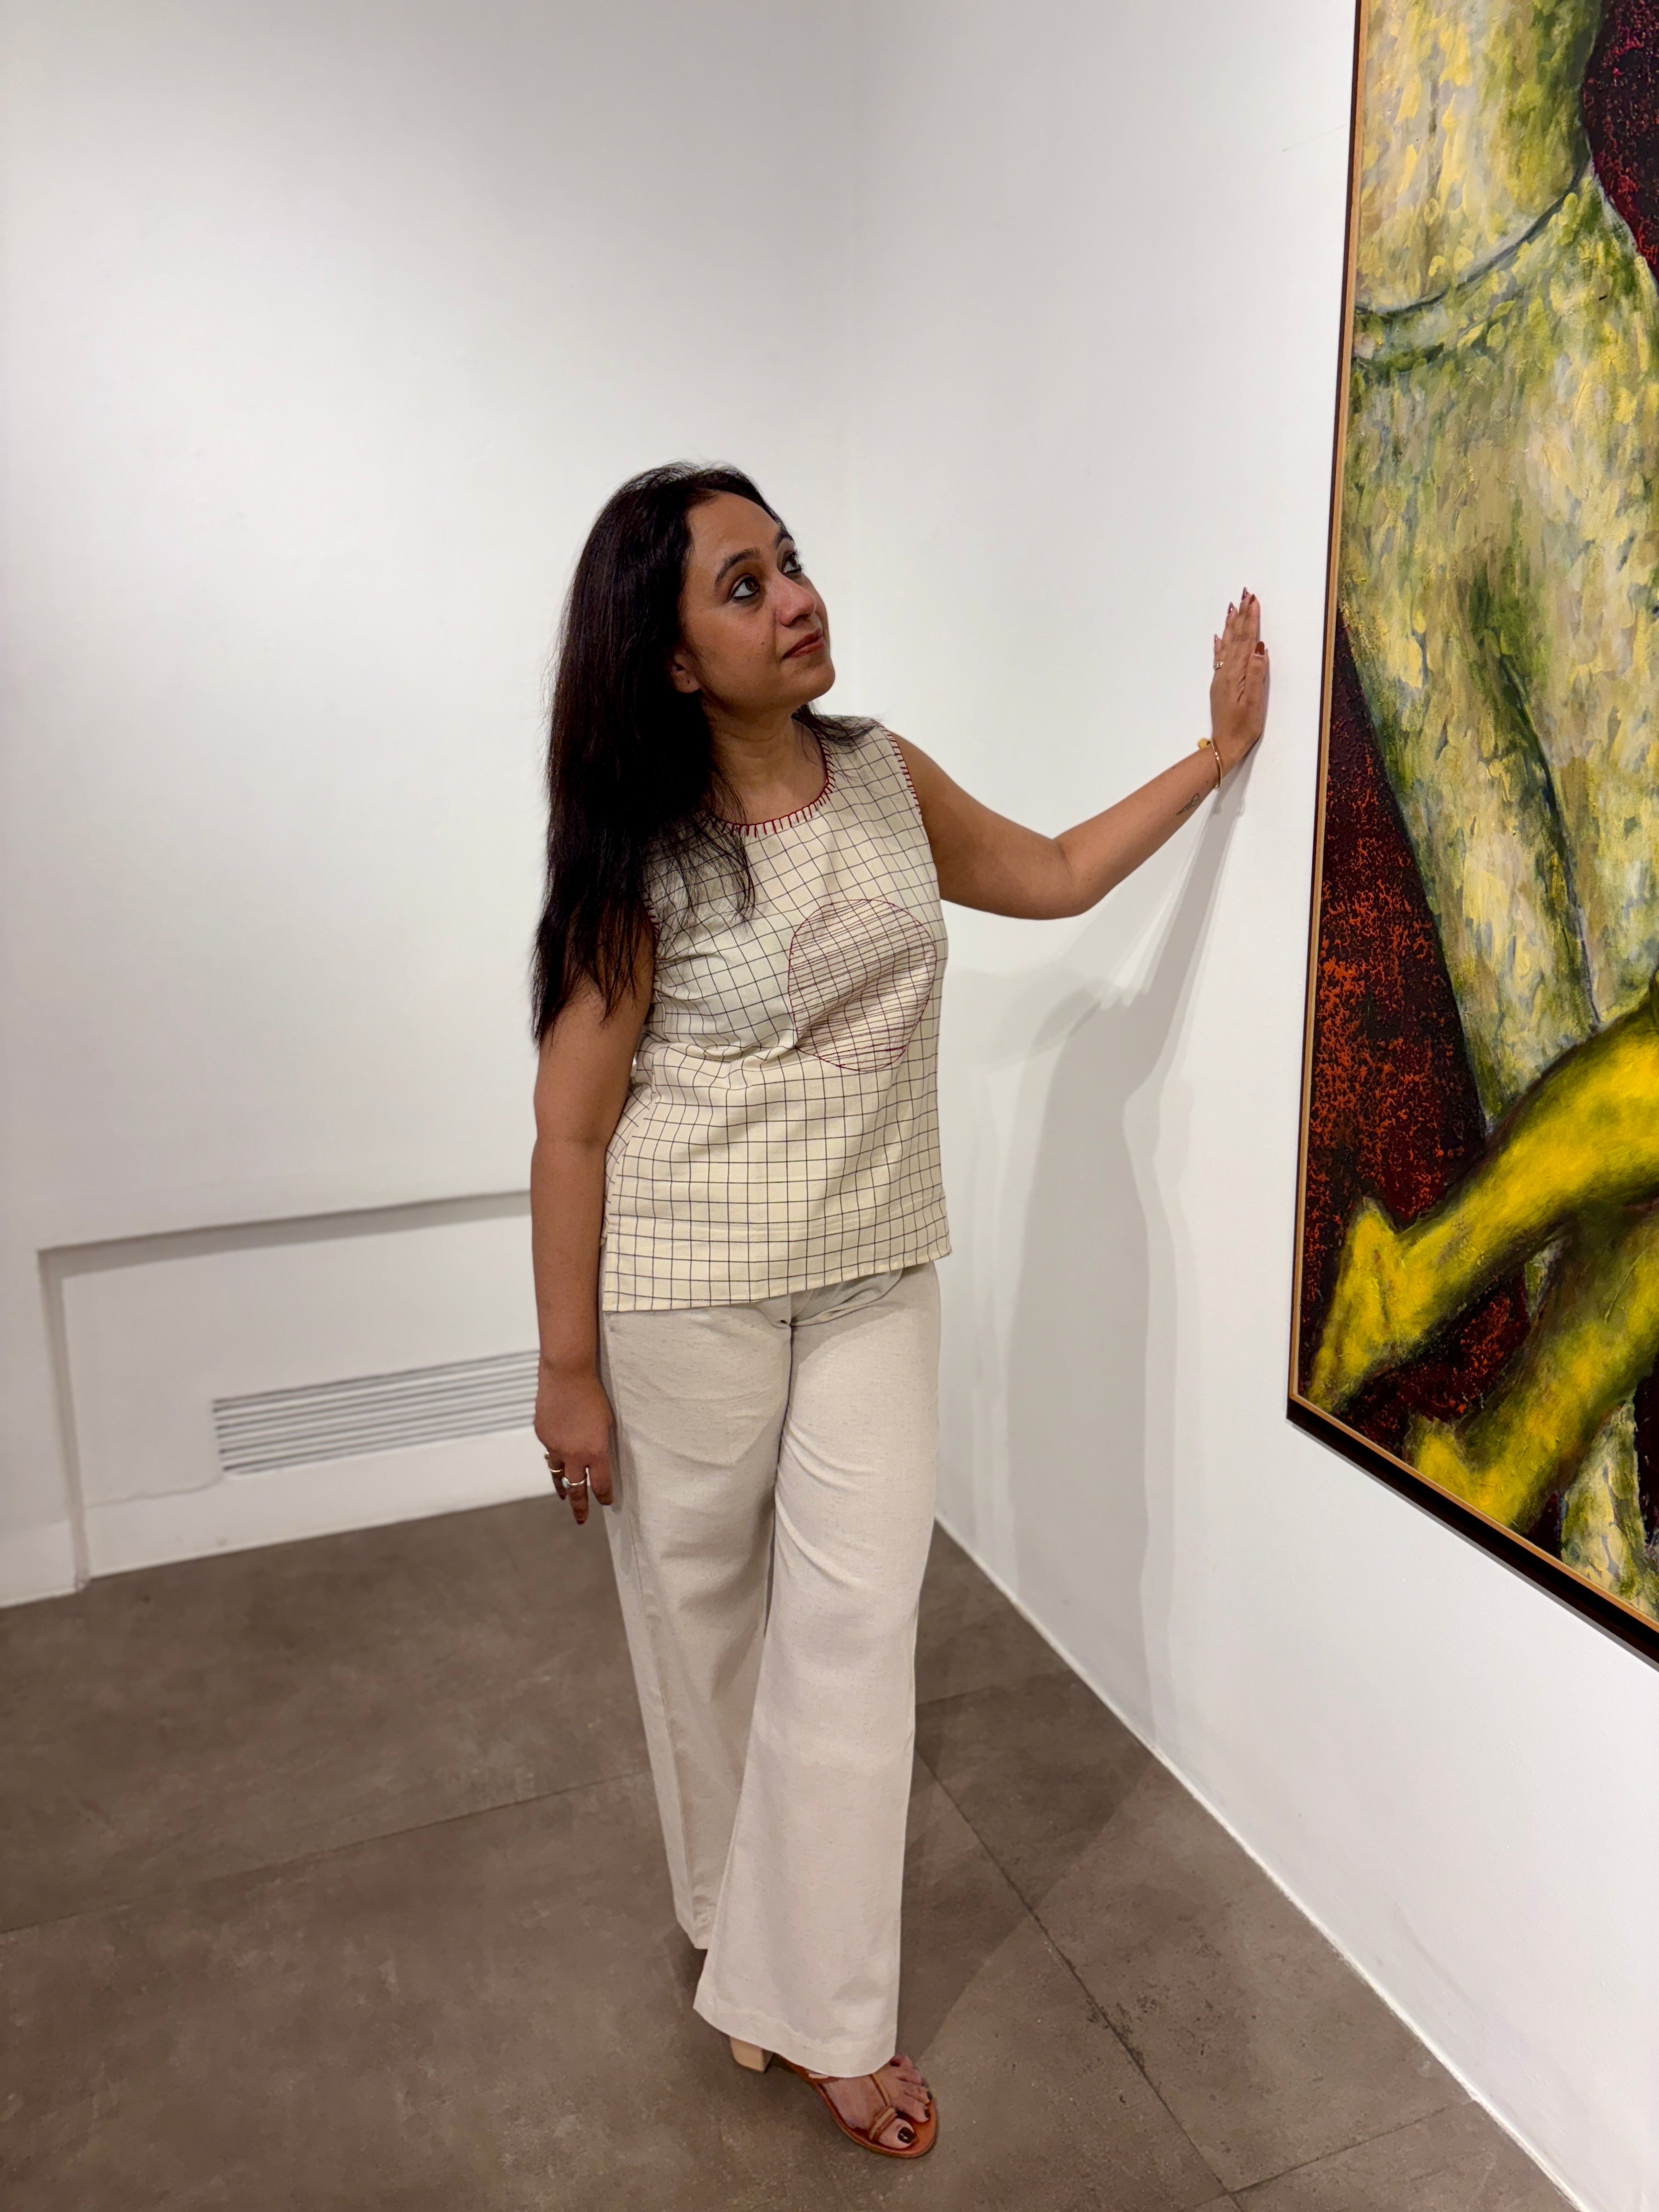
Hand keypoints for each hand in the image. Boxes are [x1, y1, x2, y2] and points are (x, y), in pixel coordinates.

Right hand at [534, 1357, 615, 1525]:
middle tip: (582, 1520)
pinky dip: (555, 1454)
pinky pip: (549, 1450)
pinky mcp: (542, 1434)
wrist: (567, 1374)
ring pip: (558, 1474)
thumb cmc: (594, 1394)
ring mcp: (555, 1445)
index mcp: (595, 1452)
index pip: (600, 1485)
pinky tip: (558, 1452)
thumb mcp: (607, 1422)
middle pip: (577, 1489)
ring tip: (565, 1497)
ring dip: (562, 1487)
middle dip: (580, 1507)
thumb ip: (601, 1444)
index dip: (604, 1497)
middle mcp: (573, 1454)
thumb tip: (597, 1458)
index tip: (606, 1502)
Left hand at [1209, 589, 1269, 775]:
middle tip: (1245, 594)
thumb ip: (1257, 675)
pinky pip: (1219, 658)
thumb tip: (1260, 649)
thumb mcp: (1254, 703)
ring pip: (1227, 644)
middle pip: (1236, 637)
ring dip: (1231, 625)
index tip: (1254, 601)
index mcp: (1237, 675)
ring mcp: (1221, 678)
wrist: (1224, 745)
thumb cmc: (1243, 728)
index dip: (1251, 620)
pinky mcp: (1220, 685)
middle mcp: (1226, 672)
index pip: (1247, 640)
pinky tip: (1219, 635)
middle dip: (1241, 615)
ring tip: (1233, 607)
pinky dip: (1220, 644)